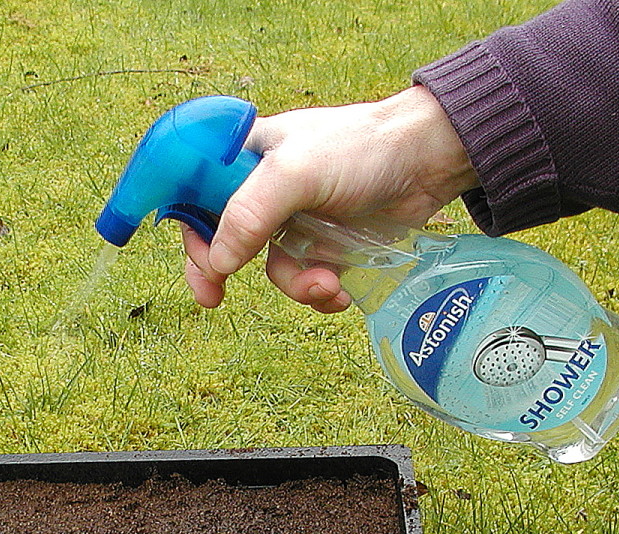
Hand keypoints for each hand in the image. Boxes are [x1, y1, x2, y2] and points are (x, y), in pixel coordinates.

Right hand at [182, 85, 477, 312]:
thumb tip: (218, 264)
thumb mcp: (297, 173)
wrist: (426, 161)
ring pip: (272, 269)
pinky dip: (320, 293)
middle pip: (224, 240)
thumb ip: (251, 214)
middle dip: (223, 272)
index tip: (201, 262)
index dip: (192, 231)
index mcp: (245, 157)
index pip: (196, 196)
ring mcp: (295, 219)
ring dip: (296, 286)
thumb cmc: (359, 149)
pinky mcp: (326, 245)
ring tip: (328, 283)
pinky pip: (306, 280)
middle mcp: (265, 188)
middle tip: (213, 299)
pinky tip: (341, 290)